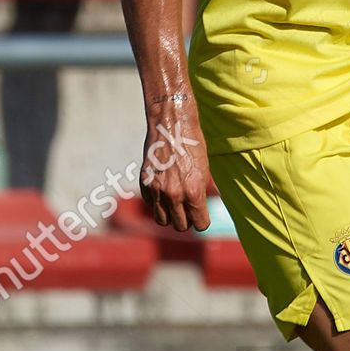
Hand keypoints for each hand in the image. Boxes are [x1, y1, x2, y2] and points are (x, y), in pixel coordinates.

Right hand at [139, 104, 210, 230]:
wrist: (172, 124)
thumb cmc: (193, 145)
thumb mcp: (204, 172)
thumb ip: (199, 194)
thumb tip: (196, 212)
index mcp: (194, 192)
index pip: (200, 224)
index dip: (202, 221)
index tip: (201, 215)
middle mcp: (174, 194)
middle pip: (180, 226)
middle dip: (186, 220)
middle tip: (188, 209)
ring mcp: (157, 190)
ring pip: (162, 220)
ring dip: (170, 215)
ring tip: (175, 203)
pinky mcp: (145, 183)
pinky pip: (151, 205)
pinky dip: (157, 202)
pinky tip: (163, 190)